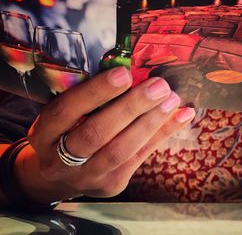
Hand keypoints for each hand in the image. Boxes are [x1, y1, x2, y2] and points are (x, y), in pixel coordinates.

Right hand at [17, 67, 194, 203]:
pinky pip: (140, 157)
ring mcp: (87, 176)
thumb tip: (128, 73)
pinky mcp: (111, 185)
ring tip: (172, 99)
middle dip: (131, 108)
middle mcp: (60, 160)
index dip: (96, 92)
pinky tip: (182, 116)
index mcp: (43, 134)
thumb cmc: (62, 136)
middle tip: (158, 86)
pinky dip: (163, 134)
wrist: (56, 178)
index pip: (66, 111)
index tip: (124, 73)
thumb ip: (85, 100)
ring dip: (151, 122)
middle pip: (96, 134)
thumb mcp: (61, 117)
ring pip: (121, 150)